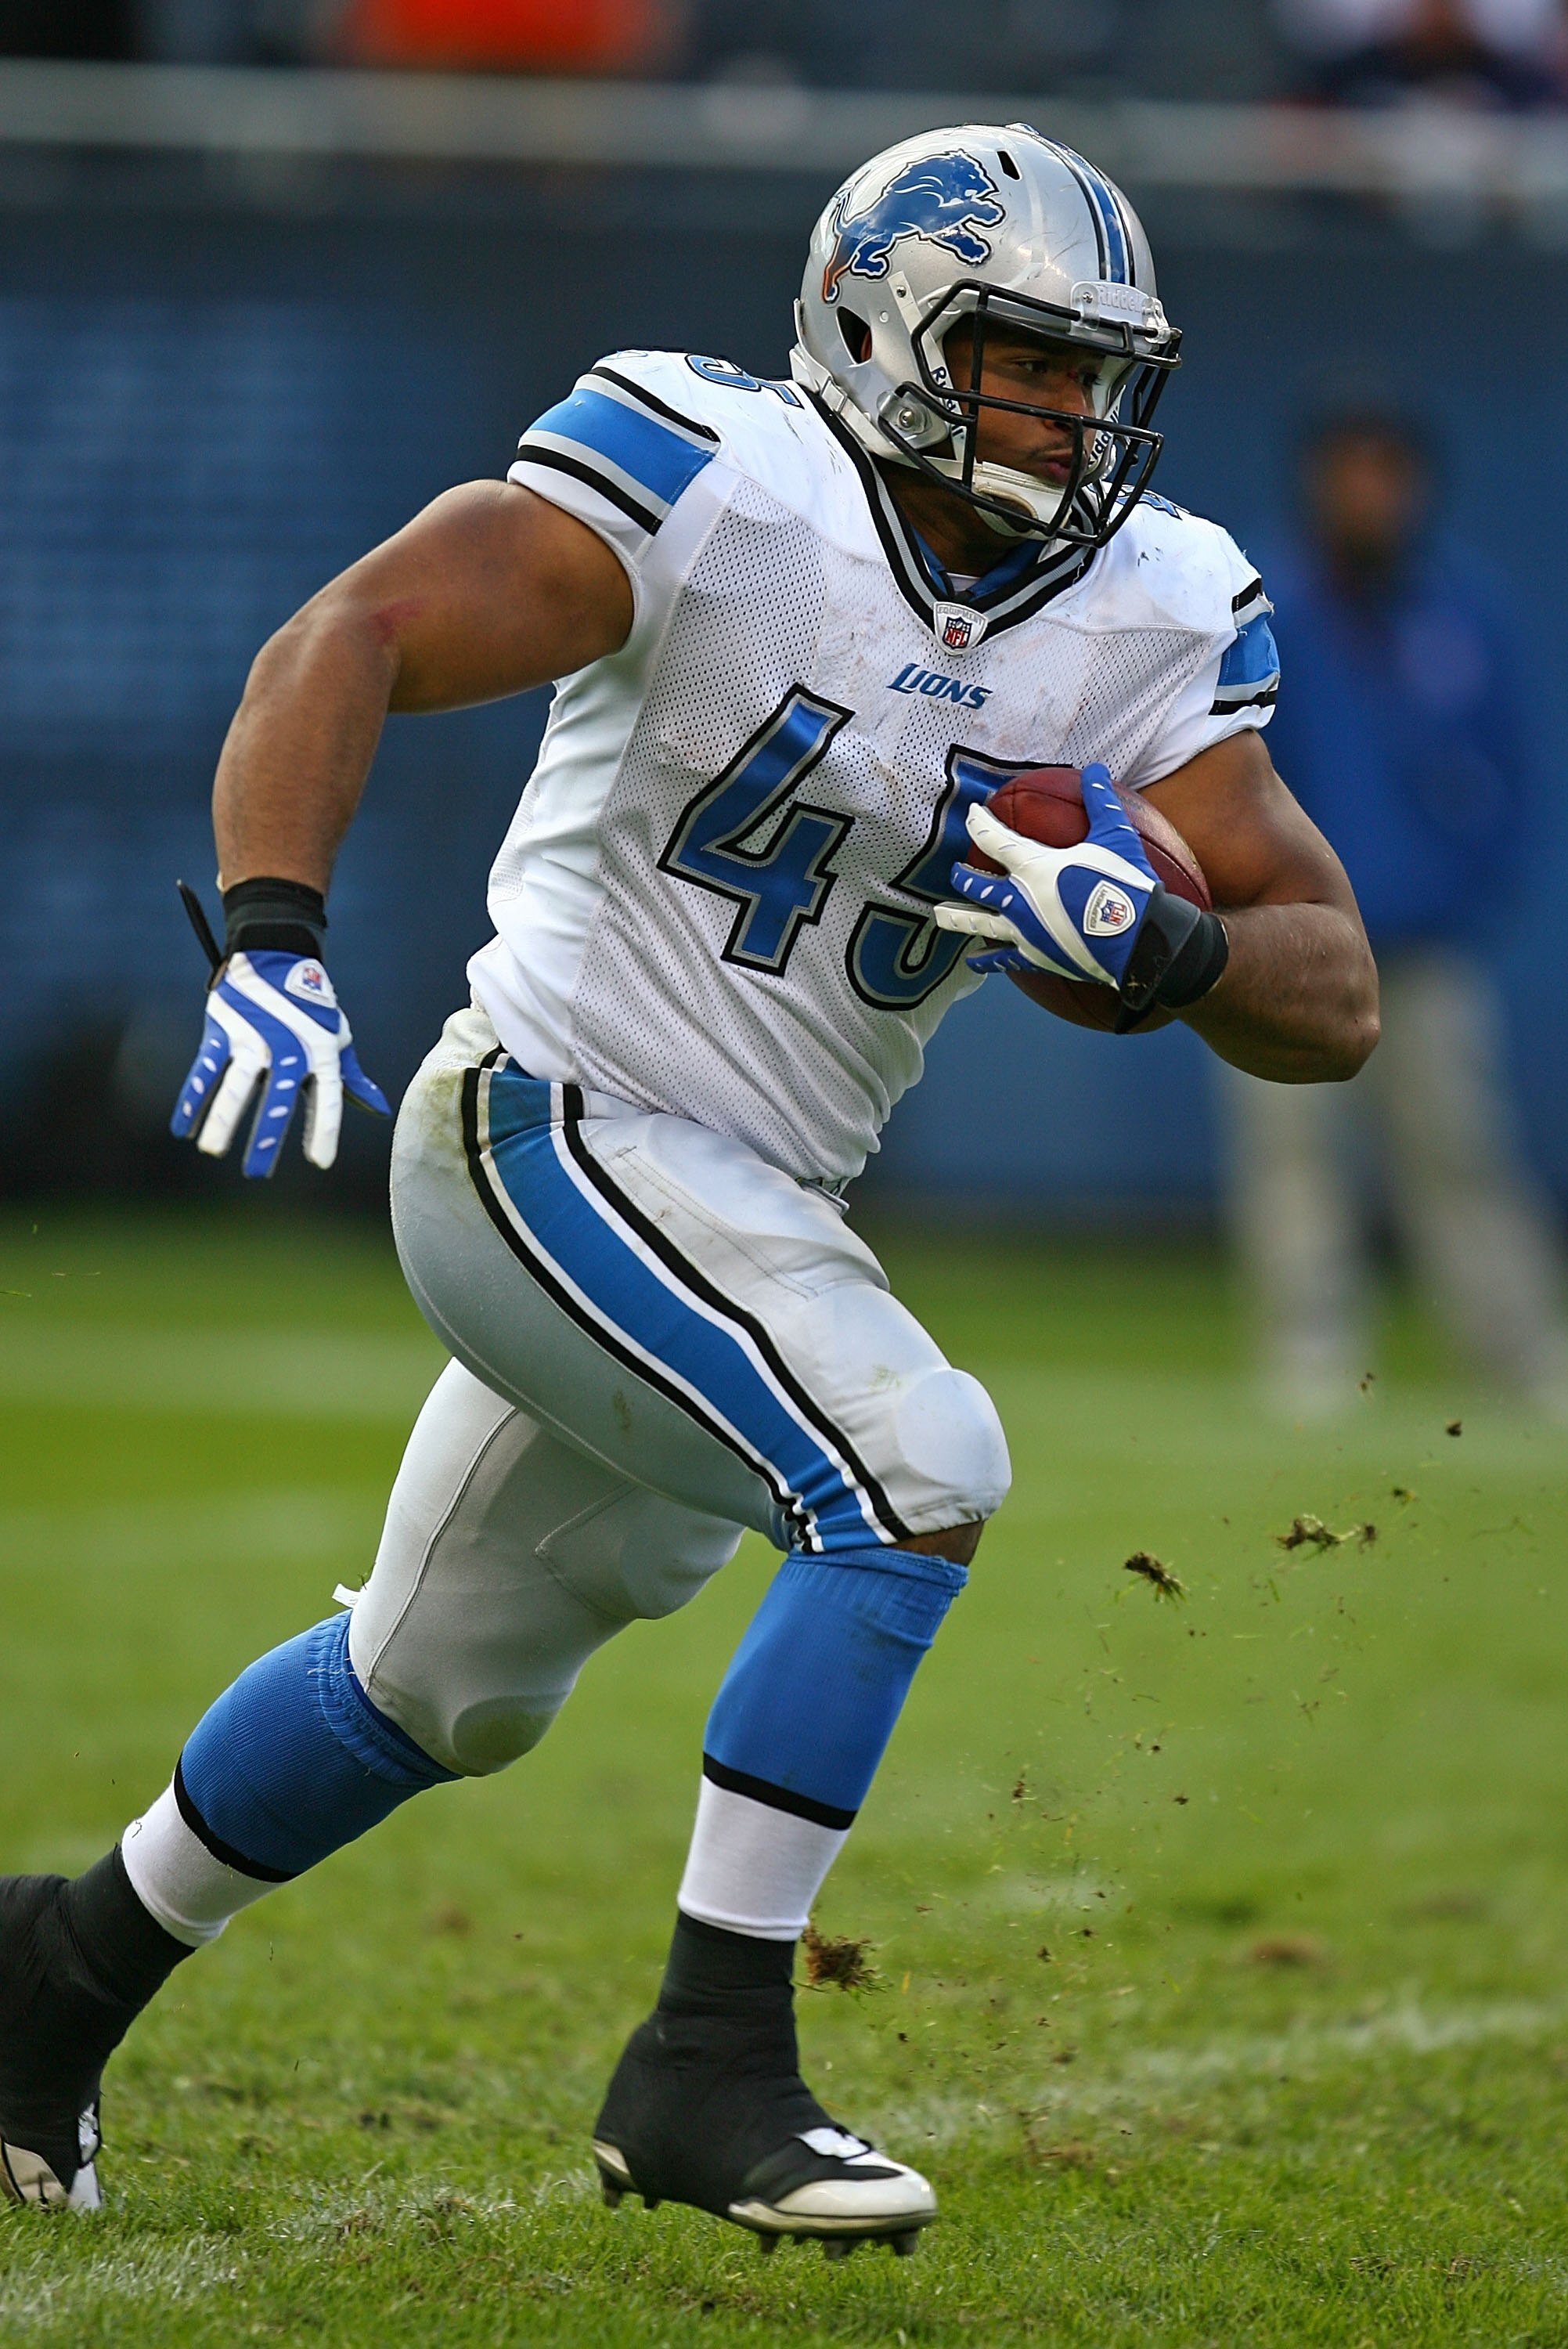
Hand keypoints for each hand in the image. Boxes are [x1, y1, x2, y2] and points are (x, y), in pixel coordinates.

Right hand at [170, 950, 388, 1177]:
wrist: (276, 951)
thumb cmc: (311, 1005)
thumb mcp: (337, 1037)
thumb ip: (351, 1078)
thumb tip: (379, 1110)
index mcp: (320, 1053)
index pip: (326, 1098)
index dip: (324, 1130)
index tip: (320, 1162)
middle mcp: (287, 1048)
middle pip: (276, 1099)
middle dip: (265, 1137)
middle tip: (256, 1173)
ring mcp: (252, 1038)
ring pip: (235, 1085)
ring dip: (222, 1119)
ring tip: (212, 1150)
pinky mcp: (222, 1029)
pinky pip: (204, 1070)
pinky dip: (192, 1099)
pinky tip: (183, 1127)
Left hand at [933, 762, 1157, 988]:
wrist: (1137, 940)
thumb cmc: (1126, 884)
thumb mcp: (1115, 835)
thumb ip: (1100, 801)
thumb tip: (1097, 768)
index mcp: (1033, 866)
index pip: (992, 838)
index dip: (978, 822)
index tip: (971, 813)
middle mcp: (1018, 899)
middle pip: (977, 884)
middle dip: (962, 875)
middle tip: (954, 870)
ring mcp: (1022, 932)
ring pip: (978, 922)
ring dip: (957, 916)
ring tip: (939, 914)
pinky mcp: (1033, 958)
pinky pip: (1002, 961)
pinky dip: (986, 962)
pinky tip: (973, 963)